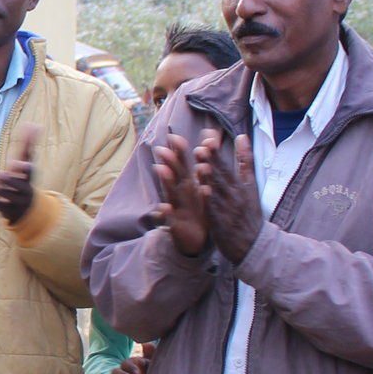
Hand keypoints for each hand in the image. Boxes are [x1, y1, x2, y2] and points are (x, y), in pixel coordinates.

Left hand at [0, 123, 41, 225]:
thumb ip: (28, 144)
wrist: (29, 208)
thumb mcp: (26, 163)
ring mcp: (17, 201)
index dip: (25, 168)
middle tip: (0, 175)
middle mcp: (25, 190)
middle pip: (20, 186)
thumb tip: (34, 124)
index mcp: (28, 177)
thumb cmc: (24, 178)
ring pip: (8, 196)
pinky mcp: (8, 210)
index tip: (20, 163)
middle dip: (10, 180)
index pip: (30, 172)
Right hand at [147, 130, 210, 257]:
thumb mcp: (201, 184)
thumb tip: (211, 134)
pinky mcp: (174, 224)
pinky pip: (169, 218)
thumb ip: (206, 159)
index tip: (175, 136)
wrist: (195, 238)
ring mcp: (175, 207)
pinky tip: (164, 207)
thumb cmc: (198, 207)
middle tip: (162, 148)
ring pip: (170, 192)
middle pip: (173, 175)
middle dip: (168, 161)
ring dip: (166, 181)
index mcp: (187, 183)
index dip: (179, 150)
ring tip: (161, 169)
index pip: (182, 163)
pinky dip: (165, 213)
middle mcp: (178, 192)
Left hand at [195, 130, 264, 264]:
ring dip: (209, 178)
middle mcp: (236, 194)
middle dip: (212, 162)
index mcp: (242, 184)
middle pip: (222, 176)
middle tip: (201, 148)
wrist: (253, 243)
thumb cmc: (248, 211)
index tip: (208, 140)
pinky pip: (214, 209)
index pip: (228, 165)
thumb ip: (245, 161)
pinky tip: (203, 191)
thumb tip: (241, 136)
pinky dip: (210, 200)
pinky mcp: (221, 222)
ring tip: (200, 165)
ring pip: (217, 191)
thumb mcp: (251, 184)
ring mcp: (229, 208)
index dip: (218, 154)